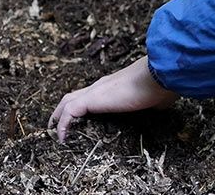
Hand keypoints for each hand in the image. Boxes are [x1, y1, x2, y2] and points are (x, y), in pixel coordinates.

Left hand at [48, 56, 178, 141]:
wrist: (158, 76)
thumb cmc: (160, 87)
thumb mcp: (154, 100)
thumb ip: (151, 104)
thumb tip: (158, 106)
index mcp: (113, 87)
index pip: (91, 94)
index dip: (82, 106)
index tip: (80, 122)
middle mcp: (101, 86)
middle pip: (74, 96)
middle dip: (63, 110)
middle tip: (57, 127)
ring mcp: (95, 90)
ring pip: (67, 101)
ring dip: (59, 115)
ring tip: (54, 133)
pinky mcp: (92, 98)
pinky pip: (70, 112)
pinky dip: (63, 124)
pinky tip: (62, 138)